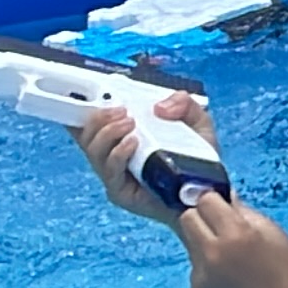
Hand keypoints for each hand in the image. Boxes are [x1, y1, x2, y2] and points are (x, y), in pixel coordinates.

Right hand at [76, 92, 221, 225]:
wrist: (205, 192)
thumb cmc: (197, 159)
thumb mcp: (197, 123)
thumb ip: (184, 105)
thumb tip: (160, 105)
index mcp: (124, 138)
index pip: (93, 126)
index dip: (83, 112)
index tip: (83, 95)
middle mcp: (114, 157)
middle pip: (88, 137)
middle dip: (99, 118)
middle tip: (121, 110)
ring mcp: (115, 176)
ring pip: (94, 152)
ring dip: (108, 133)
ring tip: (129, 122)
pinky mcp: (120, 192)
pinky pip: (110, 171)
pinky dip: (118, 153)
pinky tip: (132, 143)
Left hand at [175, 191, 287, 287]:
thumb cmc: (284, 266)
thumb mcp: (270, 229)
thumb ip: (241, 210)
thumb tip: (222, 195)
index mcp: (236, 232)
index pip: (205, 201)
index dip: (214, 201)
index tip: (220, 204)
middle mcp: (214, 252)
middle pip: (188, 219)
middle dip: (201, 218)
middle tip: (220, 226)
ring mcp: (203, 273)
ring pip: (190, 242)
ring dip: (204, 242)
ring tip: (230, 255)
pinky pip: (195, 266)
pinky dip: (208, 265)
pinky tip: (229, 275)